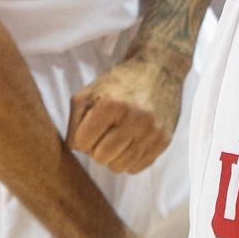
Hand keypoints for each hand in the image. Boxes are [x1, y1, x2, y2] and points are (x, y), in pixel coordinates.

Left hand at [67, 51, 182, 173]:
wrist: (159, 69)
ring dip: (114, 155)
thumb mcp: (88, 92)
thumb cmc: (119, 82)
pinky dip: (130, 159)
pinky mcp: (164, 141)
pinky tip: (132, 142)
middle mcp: (134, 119)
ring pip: (118, 167)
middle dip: (97, 147)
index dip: (82, 135)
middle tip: (105, 132)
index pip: (81, 143)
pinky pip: (137, 167)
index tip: (92, 124)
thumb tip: (77, 150)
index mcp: (111, 104)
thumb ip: (74, 121)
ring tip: (119, 138)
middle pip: (99, 157)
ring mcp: (151, 132)